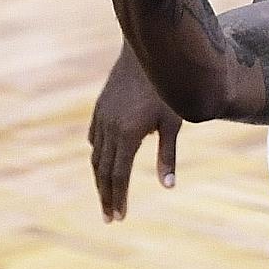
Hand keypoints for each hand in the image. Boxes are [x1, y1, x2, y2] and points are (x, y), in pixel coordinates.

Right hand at [88, 45, 182, 221]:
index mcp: (127, 134)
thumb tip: (168, 186)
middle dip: (106, 195)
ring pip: (97, 155)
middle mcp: (109, 128)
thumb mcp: (173, 122)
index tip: (118, 217)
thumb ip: (167, 155)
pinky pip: (95, 136)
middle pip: (104, 170)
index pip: (119, 175)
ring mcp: (102, 116)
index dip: (118, 197)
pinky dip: (98, 154)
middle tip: (109, 217)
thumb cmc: (168, 88)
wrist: (150, 51)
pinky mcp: (101, 106)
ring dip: (100, 177)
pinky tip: (102, 161)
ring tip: (106, 195)